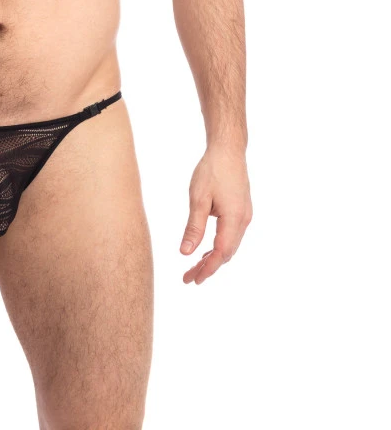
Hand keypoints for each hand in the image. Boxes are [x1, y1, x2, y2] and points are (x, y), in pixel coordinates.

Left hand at [180, 144, 252, 283]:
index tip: (192, 280)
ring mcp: (245, 216)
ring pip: (230, 246)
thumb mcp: (198, 199)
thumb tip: (186, 252)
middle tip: (188, 278)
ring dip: (214, 258)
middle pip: (227, 253)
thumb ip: (194, 227)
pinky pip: (231, 236)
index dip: (207, 269)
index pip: (221, 253)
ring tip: (194, 268)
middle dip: (208, 267)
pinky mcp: (241, 211)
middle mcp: (243, 220)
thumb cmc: (212, 171)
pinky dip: (219, 246)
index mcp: (234, 219)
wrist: (228, 150)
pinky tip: (206, 249)